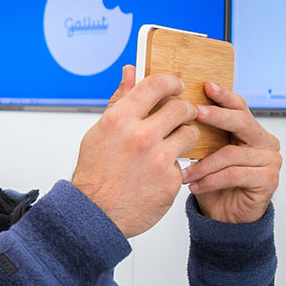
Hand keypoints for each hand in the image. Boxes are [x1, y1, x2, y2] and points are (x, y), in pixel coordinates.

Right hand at [71, 65, 199, 237]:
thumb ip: (120, 101)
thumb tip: (130, 71)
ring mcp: (158, 159)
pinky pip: (183, 162)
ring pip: (190, 133)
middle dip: (183, 110)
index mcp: (120, 120)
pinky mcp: (171, 180)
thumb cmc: (94, 173)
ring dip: (184, 135)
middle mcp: (141, 136)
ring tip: (171, 144)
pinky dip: (174, 165)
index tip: (175, 86)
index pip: (156, 85)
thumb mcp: (99, 132)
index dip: (171, 82)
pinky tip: (159, 172)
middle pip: (181, 108)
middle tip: (179, 116)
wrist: (95, 214)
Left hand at [180, 82, 280, 222]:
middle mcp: (264, 141)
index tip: (205, 86)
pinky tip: (194, 186)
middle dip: (215, 117)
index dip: (223, 96)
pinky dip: (210, 180)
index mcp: (249, 130)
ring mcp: (270, 160)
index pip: (239, 106)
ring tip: (183, 172)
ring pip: (231, 153)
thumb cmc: (210, 181)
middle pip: (241, 122)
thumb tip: (172, 108)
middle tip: (193, 114)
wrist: (223, 215)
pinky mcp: (268, 179)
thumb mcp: (199, 152)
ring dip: (203, 164)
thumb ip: (193, 130)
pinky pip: (234, 174)